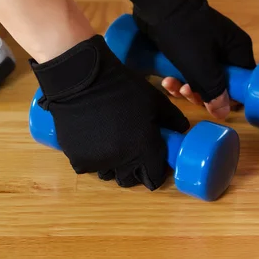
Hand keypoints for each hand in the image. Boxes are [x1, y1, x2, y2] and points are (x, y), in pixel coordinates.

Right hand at [30, 35, 189, 189]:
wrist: (82, 78)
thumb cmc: (123, 87)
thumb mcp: (155, 99)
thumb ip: (173, 118)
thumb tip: (182, 130)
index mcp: (144, 148)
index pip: (154, 177)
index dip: (156, 171)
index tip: (153, 161)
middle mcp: (122, 161)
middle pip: (129, 180)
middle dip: (134, 172)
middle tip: (133, 154)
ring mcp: (98, 161)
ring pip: (108, 174)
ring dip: (112, 165)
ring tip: (112, 145)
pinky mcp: (77, 158)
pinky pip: (89, 167)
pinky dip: (93, 159)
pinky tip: (94, 142)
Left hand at [126, 0, 255, 119]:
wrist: (157, 3)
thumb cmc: (184, 33)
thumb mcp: (201, 66)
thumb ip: (215, 91)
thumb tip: (224, 113)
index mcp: (238, 49)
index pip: (244, 80)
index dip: (230, 96)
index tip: (212, 103)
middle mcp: (226, 49)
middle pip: (221, 83)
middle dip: (202, 93)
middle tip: (186, 92)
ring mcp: (207, 48)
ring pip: (202, 79)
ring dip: (186, 87)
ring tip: (172, 85)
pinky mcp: (190, 48)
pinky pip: (189, 70)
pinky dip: (178, 77)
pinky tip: (165, 80)